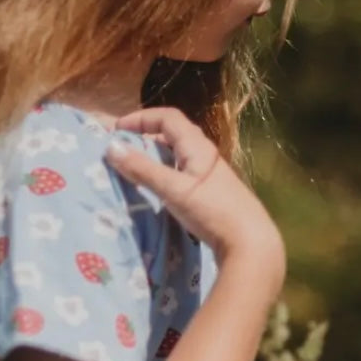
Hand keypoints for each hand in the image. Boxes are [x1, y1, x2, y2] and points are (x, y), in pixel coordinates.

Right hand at [108, 108, 284, 291]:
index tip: (117, 130)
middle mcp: (206, 154)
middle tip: (122, 150)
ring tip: (134, 169)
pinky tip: (158, 190)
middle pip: (173, 134)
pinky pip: (183, 173)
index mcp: (197, 146)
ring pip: (178, 155)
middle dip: (145, 136)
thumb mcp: (173, 190)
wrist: (250, 242)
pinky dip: (165, 173)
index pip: (167, 117)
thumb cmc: (212, 211)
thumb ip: (142, 170)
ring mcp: (211, 174)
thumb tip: (111, 148)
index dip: (141, 118)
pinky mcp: (213, 192)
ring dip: (155, 156)